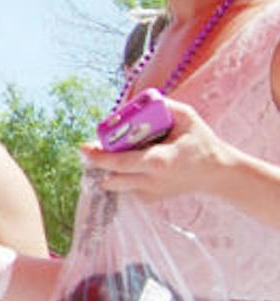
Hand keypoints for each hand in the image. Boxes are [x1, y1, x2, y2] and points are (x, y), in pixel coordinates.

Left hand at [81, 98, 228, 199]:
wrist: (217, 173)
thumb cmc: (201, 142)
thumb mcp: (187, 117)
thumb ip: (163, 106)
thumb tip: (140, 101)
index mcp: (160, 161)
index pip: (120, 163)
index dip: (98, 156)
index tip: (83, 147)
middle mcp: (152, 180)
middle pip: (111, 178)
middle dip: (97, 163)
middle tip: (91, 149)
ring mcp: (150, 193)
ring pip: (115, 185)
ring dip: (107, 170)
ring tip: (109, 155)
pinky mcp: (150, 199)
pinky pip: (125, 188)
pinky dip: (120, 176)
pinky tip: (128, 164)